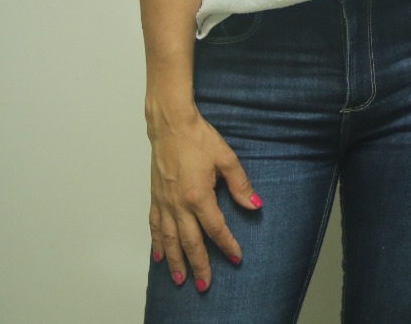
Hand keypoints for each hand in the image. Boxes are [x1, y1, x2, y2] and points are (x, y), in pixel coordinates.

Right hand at [147, 111, 260, 290]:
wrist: (171, 125)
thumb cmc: (199, 139)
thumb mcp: (227, 159)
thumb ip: (240, 185)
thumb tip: (255, 205)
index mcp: (199, 196)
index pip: (215, 228)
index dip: (227, 245)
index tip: (236, 258)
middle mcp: (179, 204)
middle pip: (190, 242)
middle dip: (199, 265)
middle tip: (204, 285)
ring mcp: (164, 203)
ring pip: (169, 240)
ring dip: (176, 261)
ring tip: (180, 279)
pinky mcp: (155, 198)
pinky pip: (154, 226)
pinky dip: (156, 244)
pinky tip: (160, 256)